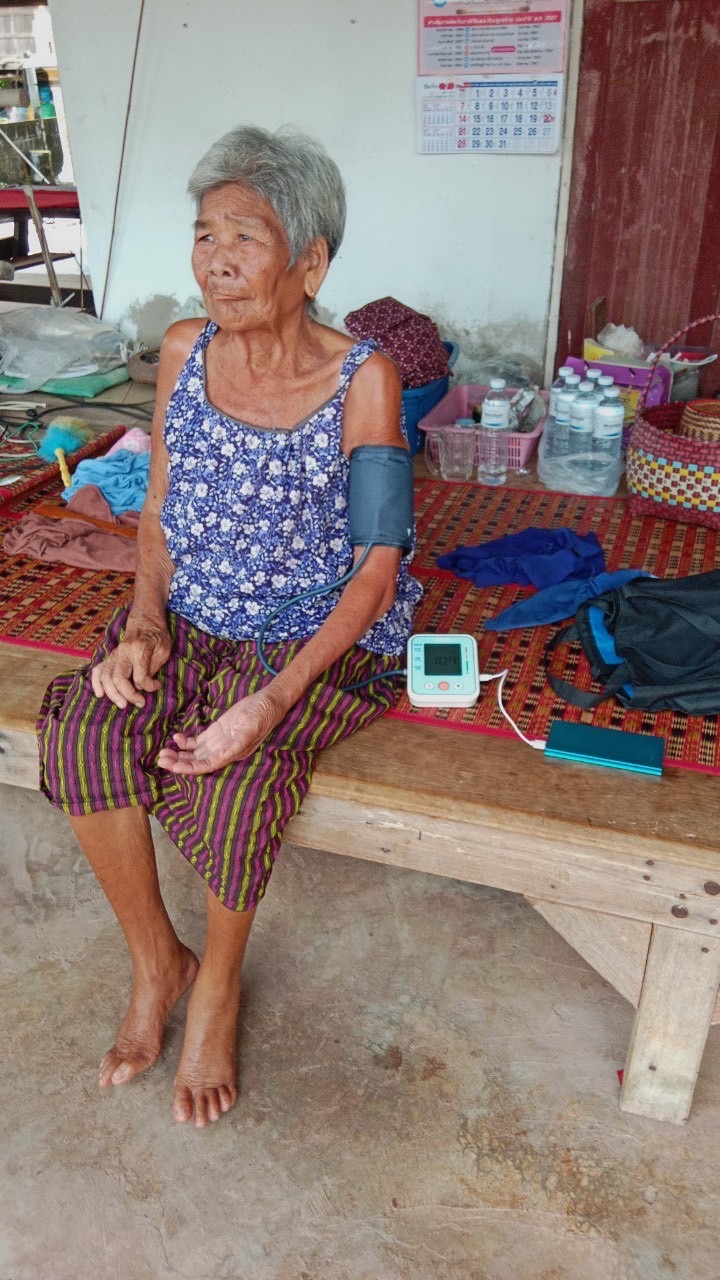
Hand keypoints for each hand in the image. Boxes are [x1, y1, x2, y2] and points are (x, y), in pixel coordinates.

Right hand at [91, 613, 171, 709]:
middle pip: (118, 678)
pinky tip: (100, 694)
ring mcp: (114, 655)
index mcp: (139, 649)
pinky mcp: (110, 657)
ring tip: (123, 704)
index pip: (140, 676)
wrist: (145, 620)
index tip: (157, 686)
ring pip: (106, 677)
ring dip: (113, 693)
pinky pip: (98, 670)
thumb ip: (154, 666)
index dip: (150, 686)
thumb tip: (144, 684)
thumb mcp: (163, 649)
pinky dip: (96, 683)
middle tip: (140, 703)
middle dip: (128, 695)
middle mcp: (123, 653)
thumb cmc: (157, 635)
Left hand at [157, 688, 285, 775]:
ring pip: (194, 753)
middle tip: (160, 759)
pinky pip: (197, 741)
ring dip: (178, 754)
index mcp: (231, 753)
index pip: (206, 765)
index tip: (173, 766)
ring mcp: (218, 742)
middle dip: (178, 762)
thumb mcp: (251, 728)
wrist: (267, 703)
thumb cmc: (262, 715)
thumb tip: (222, 757)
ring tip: (162, 752)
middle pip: (196, 762)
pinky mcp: (216, 732)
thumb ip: (237, 743)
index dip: (189, 768)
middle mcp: (222, 751)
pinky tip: (176, 738)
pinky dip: (185, 742)